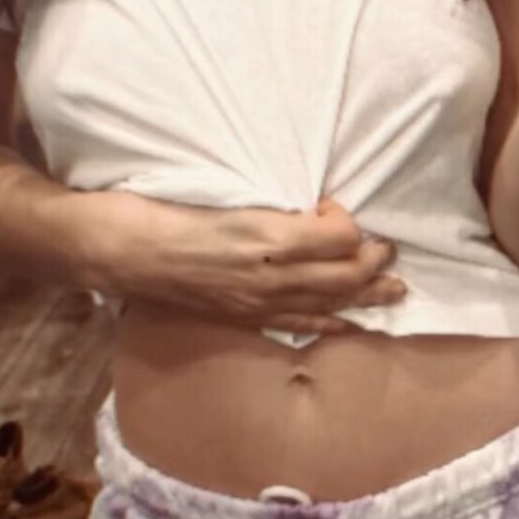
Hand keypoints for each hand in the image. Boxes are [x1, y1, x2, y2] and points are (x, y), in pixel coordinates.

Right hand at [89, 193, 406, 335]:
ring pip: (330, 302)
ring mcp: (259, 301)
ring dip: (367, 295)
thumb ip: (274, 208)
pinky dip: (332, 323)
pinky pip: (299, 324)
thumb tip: (311, 215)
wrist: (122, 251)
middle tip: (391, 249)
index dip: (344, 219)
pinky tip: (352, 325)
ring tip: (397, 290)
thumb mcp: (225, 194)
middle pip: (344, 273)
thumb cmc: (166, 209)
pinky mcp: (244, 317)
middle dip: (374, 261)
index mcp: (269, 236)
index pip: (338, 234)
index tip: (330, 204)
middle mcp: (271, 274)